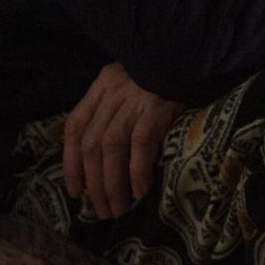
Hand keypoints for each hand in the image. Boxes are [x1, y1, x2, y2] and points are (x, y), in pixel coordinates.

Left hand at [62, 61, 184, 218]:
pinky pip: (140, 144)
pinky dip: (137, 170)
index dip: (71, 162)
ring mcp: (134, 99)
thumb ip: (115, 107)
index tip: (76, 190)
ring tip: (118, 208)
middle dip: (93, 182)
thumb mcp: (132, 82)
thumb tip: (105, 154)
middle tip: (101, 210)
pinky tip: (140, 190)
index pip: (74, 126)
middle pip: (91, 144)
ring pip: (111, 148)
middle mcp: (112, 91)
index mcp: (102, 84)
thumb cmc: (165, 72)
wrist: (192, 53)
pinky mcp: (157, 107)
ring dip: (111, 184)